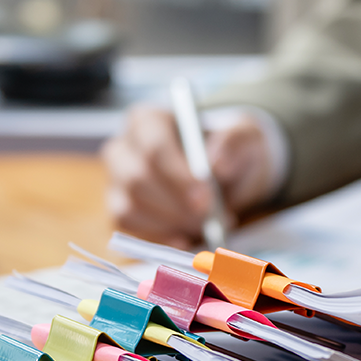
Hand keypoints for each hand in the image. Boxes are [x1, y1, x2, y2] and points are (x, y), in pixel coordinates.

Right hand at [101, 106, 276, 248]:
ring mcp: (117, 181)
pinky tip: (183, 239)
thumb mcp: (243, 137)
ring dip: (168, 224)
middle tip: (206, 219)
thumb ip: (234, 142)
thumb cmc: (227, 151)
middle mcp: (124, 148)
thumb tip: (217, 164)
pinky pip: (128, 228)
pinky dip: (157, 238)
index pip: (153, 147)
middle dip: (174, 205)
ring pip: (128, 207)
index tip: (205, 198)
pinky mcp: (119, 209)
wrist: (225, 175)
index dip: (177, 176)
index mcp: (148, 121)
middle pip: (136, 179)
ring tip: (201, 226)